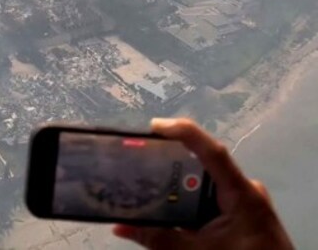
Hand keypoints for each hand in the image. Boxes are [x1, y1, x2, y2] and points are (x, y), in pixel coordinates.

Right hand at [113, 118, 293, 249]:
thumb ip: (159, 239)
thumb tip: (120, 226)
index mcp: (242, 194)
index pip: (212, 151)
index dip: (184, 132)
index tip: (154, 127)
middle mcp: (245, 191)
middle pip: (204, 166)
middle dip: (173, 163)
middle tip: (142, 162)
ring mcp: (245, 202)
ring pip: (206, 183)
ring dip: (181, 186)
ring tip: (151, 187)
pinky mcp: (242, 214)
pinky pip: (212, 199)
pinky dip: (191, 202)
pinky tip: (173, 210)